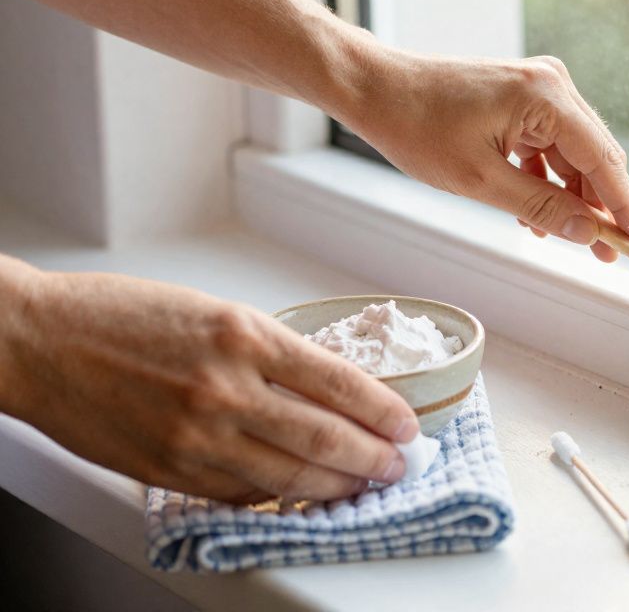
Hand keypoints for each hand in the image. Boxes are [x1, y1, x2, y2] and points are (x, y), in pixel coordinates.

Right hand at [0, 263, 419, 503]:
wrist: (41, 342)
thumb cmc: (123, 317)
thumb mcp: (215, 314)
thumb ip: (271, 353)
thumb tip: (329, 390)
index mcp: (244, 335)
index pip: (340, 382)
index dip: (384, 411)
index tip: (407, 426)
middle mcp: (227, 386)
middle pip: (326, 436)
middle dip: (373, 458)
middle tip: (398, 466)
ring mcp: (197, 434)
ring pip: (290, 475)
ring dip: (336, 485)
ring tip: (362, 486)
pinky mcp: (170, 469)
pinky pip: (241, 491)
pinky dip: (277, 494)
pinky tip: (300, 491)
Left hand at [335, 49, 628, 262]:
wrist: (375, 89)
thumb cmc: (416, 126)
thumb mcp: (481, 180)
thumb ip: (542, 207)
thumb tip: (588, 232)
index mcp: (546, 97)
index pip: (604, 161)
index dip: (626, 208)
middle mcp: (552, 85)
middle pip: (595, 157)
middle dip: (601, 207)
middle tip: (608, 253)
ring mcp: (538, 89)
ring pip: (573, 155)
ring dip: (571, 196)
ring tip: (561, 236)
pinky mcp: (523, 98)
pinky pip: (551, 145)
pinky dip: (548, 179)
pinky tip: (534, 212)